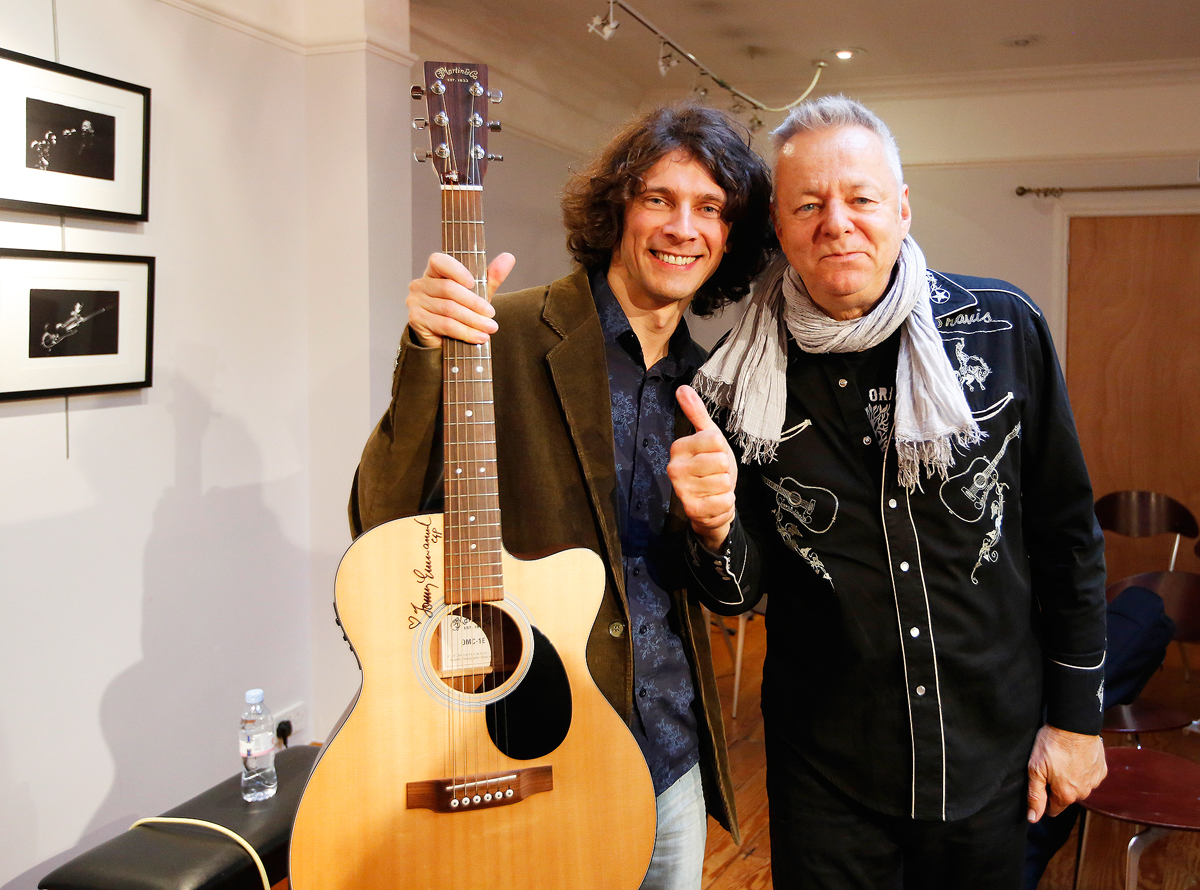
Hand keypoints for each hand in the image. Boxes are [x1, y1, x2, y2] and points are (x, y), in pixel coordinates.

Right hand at [407, 252, 515, 346]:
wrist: (445, 339)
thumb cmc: (461, 311)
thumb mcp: (477, 293)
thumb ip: (491, 276)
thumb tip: (509, 257)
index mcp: (433, 271)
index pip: (439, 261)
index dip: (456, 270)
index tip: (472, 283)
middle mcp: (420, 284)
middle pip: (449, 289)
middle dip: (474, 303)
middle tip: (491, 314)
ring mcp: (416, 302)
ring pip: (449, 309)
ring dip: (473, 320)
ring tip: (490, 328)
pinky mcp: (416, 320)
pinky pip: (445, 325)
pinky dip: (465, 332)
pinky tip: (479, 337)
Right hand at [668, 385, 736, 551]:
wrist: (711, 505)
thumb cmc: (711, 468)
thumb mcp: (709, 438)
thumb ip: (696, 413)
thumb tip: (682, 388)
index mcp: (679, 447)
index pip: (715, 439)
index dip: (721, 449)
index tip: (712, 456)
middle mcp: (675, 467)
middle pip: (721, 461)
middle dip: (725, 470)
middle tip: (714, 475)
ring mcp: (682, 490)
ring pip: (724, 481)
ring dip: (725, 488)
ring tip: (714, 489)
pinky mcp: (692, 510)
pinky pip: (725, 500)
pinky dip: (726, 502)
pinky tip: (715, 502)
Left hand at [1026, 724, 1106, 821]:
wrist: (1075, 724)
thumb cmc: (1053, 744)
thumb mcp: (1036, 769)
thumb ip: (1035, 795)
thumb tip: (1033, 818)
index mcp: (1066, 795)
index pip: (1053, 809)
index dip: (1044, 798)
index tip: (1040, 783)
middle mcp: (1083, 792)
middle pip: (1066, 797)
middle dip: (1056, 786)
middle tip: (1049, 767)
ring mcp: (1094, 781)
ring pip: (1078, 786)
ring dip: (1070, 778)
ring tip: (1062, 759)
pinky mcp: (1101, 769)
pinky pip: (1089, 776)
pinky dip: (1082, 769)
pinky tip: (1075, 757)